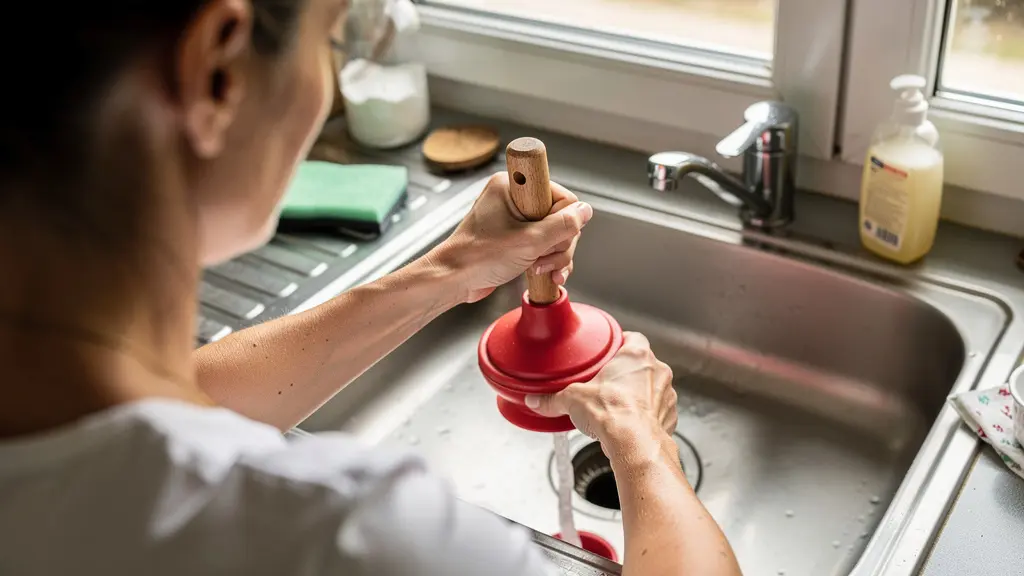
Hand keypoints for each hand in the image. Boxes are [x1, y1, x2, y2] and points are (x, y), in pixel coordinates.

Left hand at [431, 172, 592, 302]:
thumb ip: (563, 226)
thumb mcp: (529, 242)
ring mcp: (516, 219)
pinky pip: (545, 244)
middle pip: (561, 218)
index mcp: (513, 186)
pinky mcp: (516, 237)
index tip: (548, 238)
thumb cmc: (478, 257)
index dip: (561, 222)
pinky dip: (548, 260)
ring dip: (554, 256)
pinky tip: (546, 274)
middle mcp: (515, 198)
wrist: (453, 281)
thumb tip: (585, 211)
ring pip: (556, 235)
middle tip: (542, 258)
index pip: (561, 197)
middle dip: (558, 245)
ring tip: (539, 269)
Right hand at [524, 332, 676, 456]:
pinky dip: (646, 416)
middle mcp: (656, 371)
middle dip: (626, 373)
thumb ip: (554, 398)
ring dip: (639, 394)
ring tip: (617, 405)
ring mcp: (666, 394)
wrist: (634, 443)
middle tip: (607, 382)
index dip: (620, 343)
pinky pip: (657, 411)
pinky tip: (630, 423)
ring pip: (652, 388)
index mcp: (636, 355)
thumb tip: (537, 401)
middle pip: (641, 364)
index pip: (632, 337)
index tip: (608, 351)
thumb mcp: (573, 399)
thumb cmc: (612, 413)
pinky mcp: (669, 417)